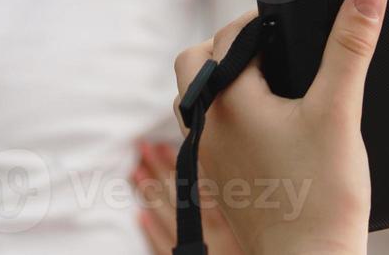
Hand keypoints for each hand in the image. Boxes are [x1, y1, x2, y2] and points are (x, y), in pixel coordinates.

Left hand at [131, 140, 244, 254]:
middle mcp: (203, 234)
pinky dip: (151, 231)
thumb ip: (236, 201)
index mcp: (221, 220)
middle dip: (156, 170)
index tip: (161, 144)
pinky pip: (163, 248)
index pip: (192, 184)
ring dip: (148, 194)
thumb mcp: (251, 223)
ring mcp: (190, 251)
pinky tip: (140, 216)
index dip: (174, 163)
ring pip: (164, 218)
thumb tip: (215, 173)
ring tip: (135, 173)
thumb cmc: (253, 250)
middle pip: (174, 197)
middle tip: (140, 148)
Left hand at [171, 0, 385, 254]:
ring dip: (226, 79)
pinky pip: (208, 129)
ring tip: (274, 83)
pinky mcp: (217, 180)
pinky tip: (270, 125)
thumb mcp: (341, 110)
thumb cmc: (322, 197)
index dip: (262, 18)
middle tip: (279, 48)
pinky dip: (229, 113)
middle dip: (233, 46)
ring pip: (198, 97)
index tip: (294, 18)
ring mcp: (207, 156)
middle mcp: (205, 126)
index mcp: (227, 100)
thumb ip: (351, 45)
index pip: (229, 34)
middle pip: (197, 62)